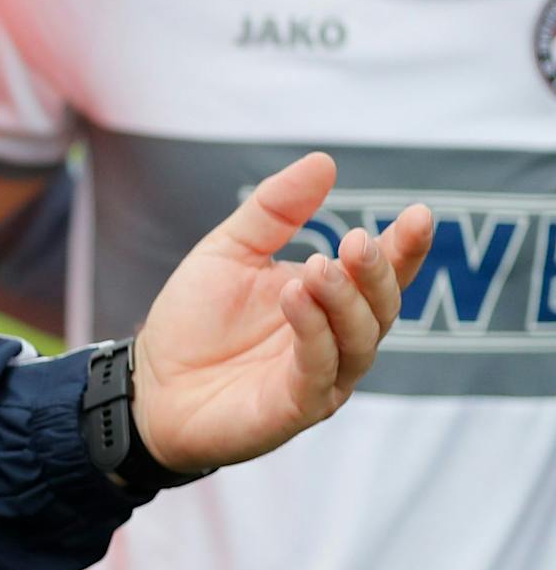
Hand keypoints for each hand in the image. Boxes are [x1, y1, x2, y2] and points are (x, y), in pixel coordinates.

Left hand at [132, 152, 431, 472]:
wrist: (150, 384)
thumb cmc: (194, 319)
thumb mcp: (230, 250)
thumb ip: (275, 210)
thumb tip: (324, 162)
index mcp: (328, 303)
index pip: (381, 275)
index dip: (405, 248)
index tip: (419, 214)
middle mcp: (335, 341)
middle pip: (380, 309)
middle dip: (376, 274)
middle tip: (357, 242)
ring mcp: (320, 378)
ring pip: (357, 341)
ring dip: (344, 301)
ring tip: (319, 268)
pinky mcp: (293, 408)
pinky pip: (318, 372)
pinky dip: (313, 334)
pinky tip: (296, 298)